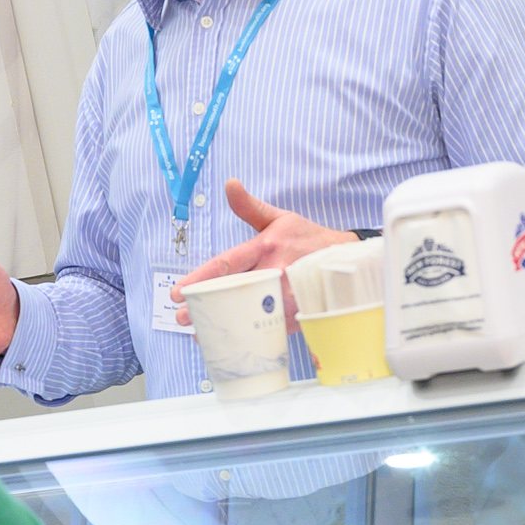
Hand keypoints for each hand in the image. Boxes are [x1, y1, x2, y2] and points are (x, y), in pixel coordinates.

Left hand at [171, 179, 356, 327]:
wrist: (347, 259)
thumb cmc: (309, 239)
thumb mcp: (280, 218)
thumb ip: (249, 206)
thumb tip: (229, 184)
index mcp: (266, 247)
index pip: (226, 264)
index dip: (199, 278)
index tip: (177, 292)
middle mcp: (274, 271)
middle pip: (231, 292)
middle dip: (204, 306)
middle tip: (181, 317)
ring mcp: (286, 295)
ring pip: (247, 313)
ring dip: (222, 323)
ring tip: (199, 333)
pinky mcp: (297, 313)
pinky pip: (268, 327)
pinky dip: (248, 334)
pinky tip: (230, 340)